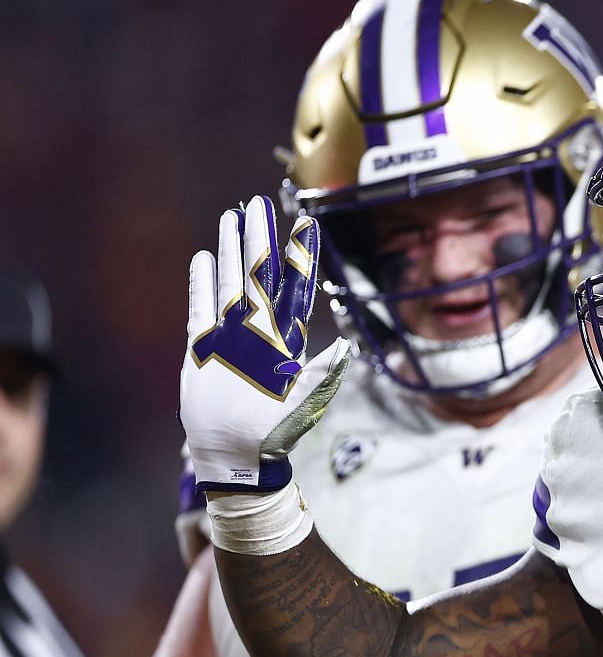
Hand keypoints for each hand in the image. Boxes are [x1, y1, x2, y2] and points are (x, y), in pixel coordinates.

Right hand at [181, 195, 350, 493]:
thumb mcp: (304, 403)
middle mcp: (258, 329)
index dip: (298, 257)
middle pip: (259, 273)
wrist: (237, 453)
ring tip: (231, 216)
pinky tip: (203, 258)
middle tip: (258, 202)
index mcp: (285, 338)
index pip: (293, 287)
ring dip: (231, 250)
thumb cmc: (275, 433)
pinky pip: (201, 307)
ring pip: (230, 280)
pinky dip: (202, 282)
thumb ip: (323, 374)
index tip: (304, 224)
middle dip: (260, 238)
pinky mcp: (203, 347)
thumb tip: (347, 346)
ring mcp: (229, 335)